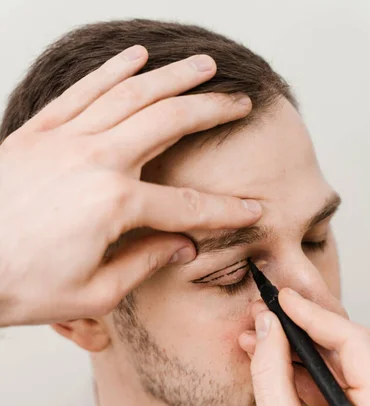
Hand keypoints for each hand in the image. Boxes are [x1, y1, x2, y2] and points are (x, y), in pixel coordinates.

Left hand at [0, 46, 259, 326]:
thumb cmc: (21, 286)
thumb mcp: (95, 292)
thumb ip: (145, 263)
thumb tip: (183, 247)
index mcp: (114, 205)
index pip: (188, 205)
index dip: (226, 211)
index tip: (253, 210)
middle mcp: (95, 160)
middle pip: (169, 123)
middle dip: (212, 111)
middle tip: (240, 102)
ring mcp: (64, 140)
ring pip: (131, 94)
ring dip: (173, 77)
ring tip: (203, 66)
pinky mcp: (38, 133)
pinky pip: (82, 91)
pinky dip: (112, 71)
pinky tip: (136, 57)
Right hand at [240, 289, 369, 405]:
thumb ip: (271, 375)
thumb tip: (264, 329)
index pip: (354, 344)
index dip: (315, 315)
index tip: (282, 299)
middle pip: (346, 347)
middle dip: (303, 324)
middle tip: (269, 302)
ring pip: (332, 362)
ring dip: (293, 345)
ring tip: (255, 329)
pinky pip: (324, 382)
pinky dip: (295, 369)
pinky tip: (264, 356)